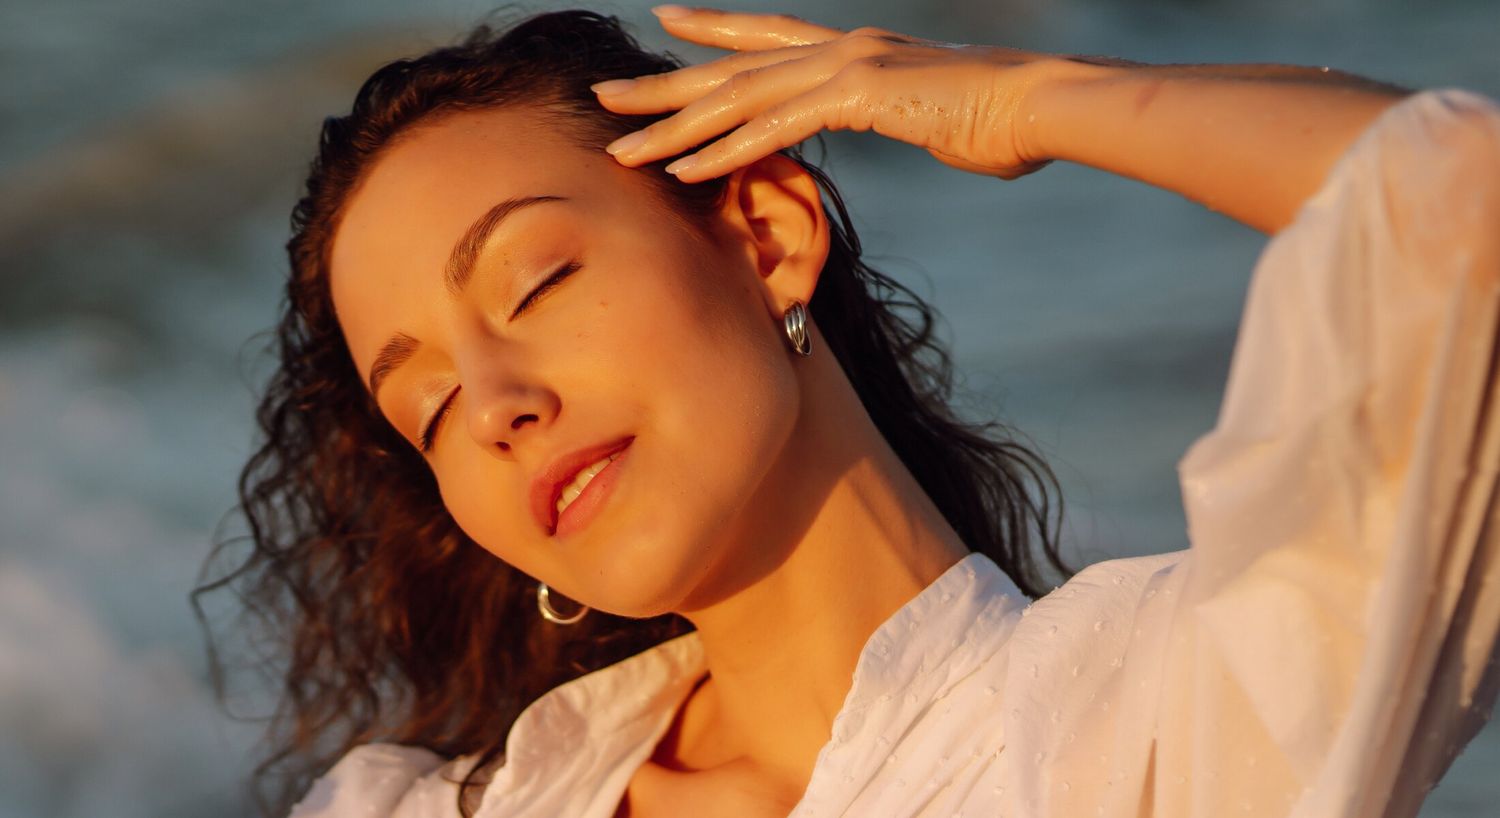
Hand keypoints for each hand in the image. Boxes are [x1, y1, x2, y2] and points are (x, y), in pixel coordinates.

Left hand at [591, 6, 1070, 181]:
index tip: (668, 22)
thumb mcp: (937, 119)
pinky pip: (773, 128)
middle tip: (606, 95)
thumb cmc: (1003, 120)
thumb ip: (910, 119)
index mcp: (854, 49)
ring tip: (618, 148)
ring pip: (739, 98)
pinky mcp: (856, 95)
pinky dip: (723, 151)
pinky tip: (680, 169)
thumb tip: (928, 130)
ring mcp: (845, 66)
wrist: (1041, 104)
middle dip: (665, 85)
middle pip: (733, 67)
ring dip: (674, 127)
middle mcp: (839, 48)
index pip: (768, 36)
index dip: (715, 30)